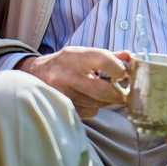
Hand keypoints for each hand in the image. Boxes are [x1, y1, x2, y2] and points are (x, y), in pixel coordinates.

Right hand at [16, 46, 130, 118]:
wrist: (36, 75)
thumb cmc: (66, 63)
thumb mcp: (84, 53)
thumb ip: (109, 56)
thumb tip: (131, 57)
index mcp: (75, 56)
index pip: (104, 60)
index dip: (120, 69)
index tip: (124, 74)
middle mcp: (67, 75)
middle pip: (103, 90)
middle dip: (118, 93)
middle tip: (123, 92)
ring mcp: (63, 94)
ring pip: (97, 104)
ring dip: (105, 101)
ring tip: (101, 92)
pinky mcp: (62, 108)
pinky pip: (89, 112)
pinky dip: (93, 108)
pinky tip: (87, 99)